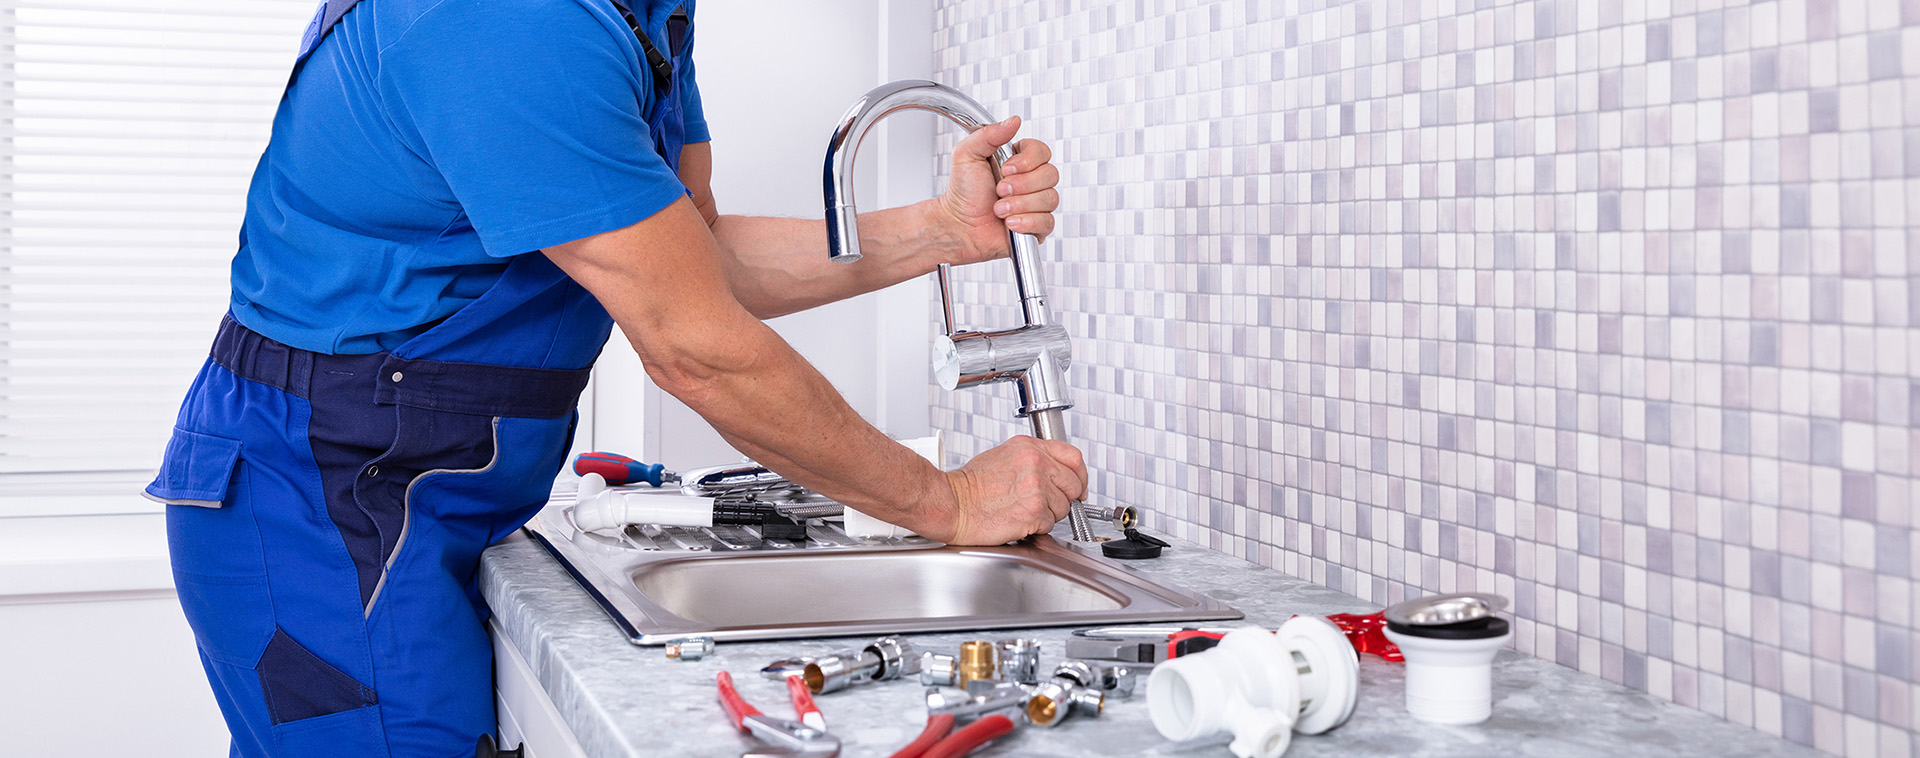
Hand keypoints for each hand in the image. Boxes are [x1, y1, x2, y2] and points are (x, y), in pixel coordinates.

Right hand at [931, 436, 1087, 545]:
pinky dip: (1037, 527)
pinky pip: (1050, 524)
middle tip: (1043, 503)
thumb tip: (1055, 472)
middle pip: (1073, 485)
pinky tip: (1018, 520)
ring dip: (1047, 514)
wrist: (952, 503)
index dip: (1080, 475)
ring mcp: (1037, 488)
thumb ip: (1033, 459)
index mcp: (1030, 448)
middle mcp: (1037, 464)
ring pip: (1063, 508)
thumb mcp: (1004, 455)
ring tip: (1022, 510)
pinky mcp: (1034, 512)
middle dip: (1062, 498)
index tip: (1078, 486)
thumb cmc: (970, 485)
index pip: (1074, 457)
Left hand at [937, 116, 1060, 264]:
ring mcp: (1037, 204)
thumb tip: (1013, 121)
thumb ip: (989, 134)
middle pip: (1050, 174)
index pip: (1042, 151)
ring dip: (1020, 205)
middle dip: (1022, 184)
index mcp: (1019, 161)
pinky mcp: (1037, 226)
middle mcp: (1032, 180)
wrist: (958, 224)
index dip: (1027, 161)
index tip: (1006, 168)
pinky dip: (1026, 222)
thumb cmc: (963, 192)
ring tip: (999, 209)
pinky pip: (1047, 222)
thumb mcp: (967, 154)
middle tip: (999, 190)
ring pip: (1049, 198)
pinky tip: (1009, 223)